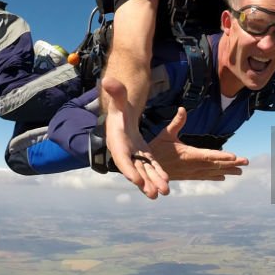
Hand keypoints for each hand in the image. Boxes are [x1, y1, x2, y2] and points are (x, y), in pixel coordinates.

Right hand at [101, 76, 169, 198]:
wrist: (122, 115)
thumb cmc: (119, 107)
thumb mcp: (119, 100)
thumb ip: (116, 92)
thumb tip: (108, 80)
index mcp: (117, 141)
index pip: (122, 159)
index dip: (128, 170)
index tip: (136, 182)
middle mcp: (124, 152)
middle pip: (134, 169)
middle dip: (144, 181)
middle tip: (154, 194)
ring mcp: (133, 156)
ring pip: (144, 171)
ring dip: (153, 181)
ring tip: (164, 192)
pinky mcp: (142, 155)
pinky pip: (150, 167)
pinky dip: (157, 174)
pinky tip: (166, 183)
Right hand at [149, 107, 248, 179]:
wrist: (147, 169)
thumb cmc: (156, 149)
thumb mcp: (165, 133)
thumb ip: (176, 122)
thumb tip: (183, 109)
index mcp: (188, 154)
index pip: (209, 155)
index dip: (222, 156)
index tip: (235, 157)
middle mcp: (192, 165)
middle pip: (215, 165)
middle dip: (231, 164)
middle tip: (245, 162)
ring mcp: (191, 172)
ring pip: (212, 172)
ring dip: (227, 171)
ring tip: (240, 172)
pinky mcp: (188, 176)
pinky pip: (205, 177)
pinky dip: (215, 176)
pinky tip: (223, 177)